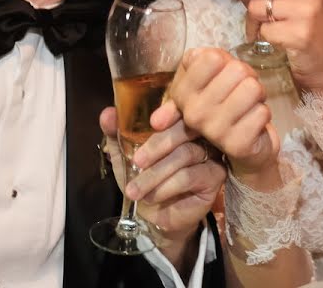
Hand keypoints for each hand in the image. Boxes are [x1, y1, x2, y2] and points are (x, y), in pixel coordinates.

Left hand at [99, 107, 224, 243]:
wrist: (154, 216)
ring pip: (185, 154)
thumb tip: (107, 113)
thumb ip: (116, 133)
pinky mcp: (215, 175)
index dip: (169, 111)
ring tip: (135, 190)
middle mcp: (199, 133)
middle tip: (137, 161)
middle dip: (157, 145)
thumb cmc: (143, 178)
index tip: (153, 122)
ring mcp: (211, 153)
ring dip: (156, 174)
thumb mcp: (125, 155)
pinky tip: (153, 196)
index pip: (180, 107)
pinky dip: (167, 186)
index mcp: (179, 121)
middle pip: (185, 128)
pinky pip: (191, 175)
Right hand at [153, 47, 279, 175]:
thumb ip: (197, 61)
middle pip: (237, 70)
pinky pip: (262, 112)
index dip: (226, 60)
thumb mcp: (206, 77)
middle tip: (242, 91)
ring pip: (252, 89)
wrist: (242, 144)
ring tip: (249, 104)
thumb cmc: (226, 101)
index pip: (212, 58)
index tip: (225, 74)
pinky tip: (253, 122)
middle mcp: (193, 113)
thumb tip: (195, 56)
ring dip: (258, 94)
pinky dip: (263, 113)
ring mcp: (214, 131)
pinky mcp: (237, 145)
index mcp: (182, 93)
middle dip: (247, 77)